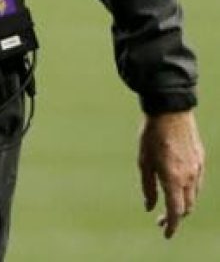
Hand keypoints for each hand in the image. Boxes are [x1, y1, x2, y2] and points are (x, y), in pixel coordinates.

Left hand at [138, 110, 204, 237]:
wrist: (170, 110)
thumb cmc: (151, 135)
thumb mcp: (144, 161)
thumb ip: (148, 187)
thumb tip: (150, 207)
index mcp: (173, 178)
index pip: (176, 211)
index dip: (172, 226)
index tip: (166, 234)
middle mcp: (189, 177)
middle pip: (187, 207)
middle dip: (176, 216)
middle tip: (162, 220)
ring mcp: (198, 169)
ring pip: (193, 196)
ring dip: (183, 204)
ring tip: (169, 204)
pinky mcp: (201, 160)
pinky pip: (197, 183)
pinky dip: (188, 191)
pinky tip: (178, 188)